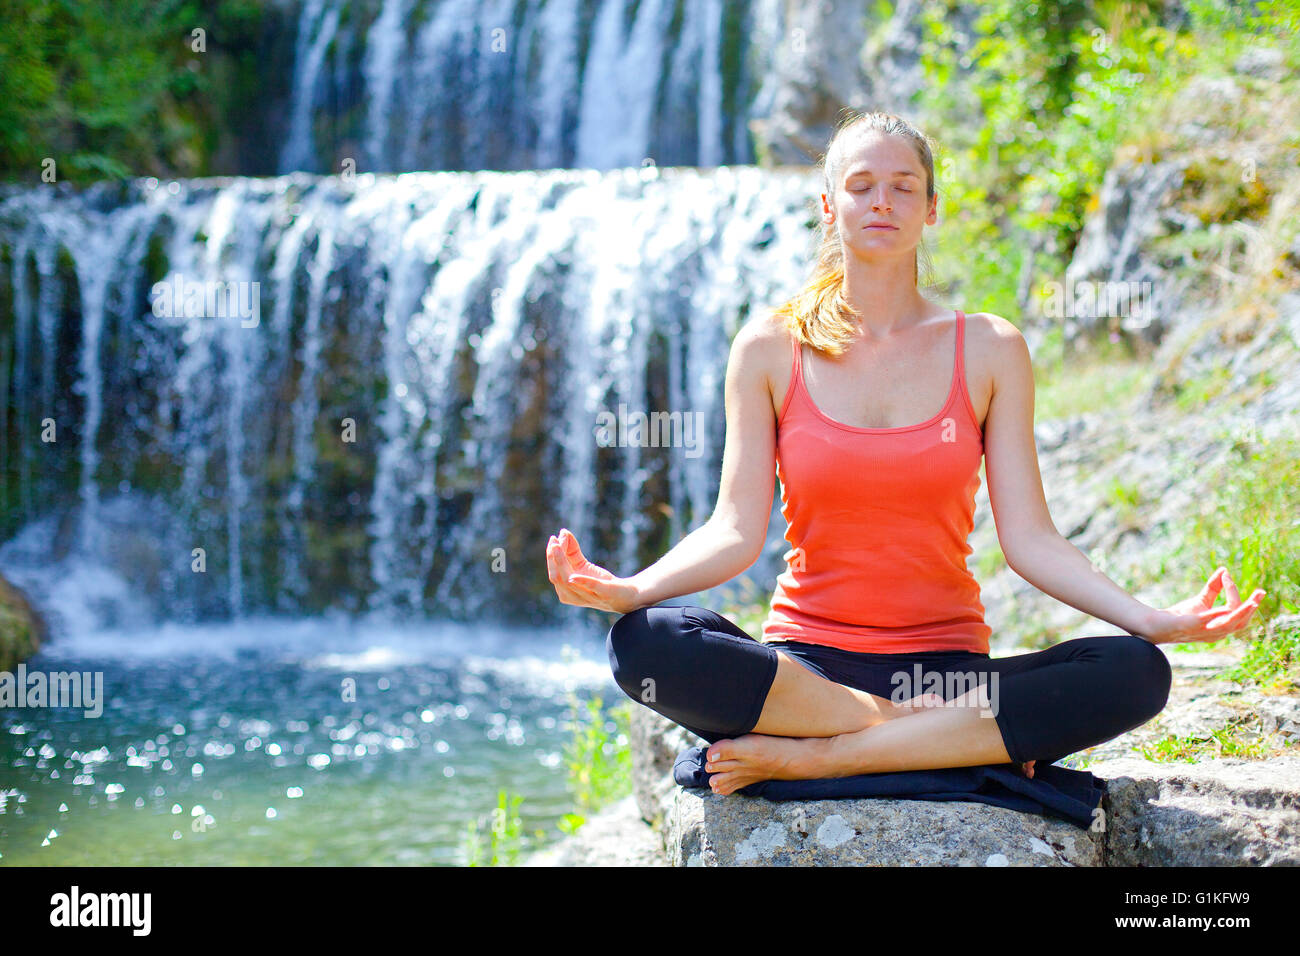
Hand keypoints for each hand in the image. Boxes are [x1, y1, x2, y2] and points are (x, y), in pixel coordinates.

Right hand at [545, 528, 642, 613]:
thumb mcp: (584, 565)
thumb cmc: (601, 581)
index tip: (553, 538)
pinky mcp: (605, 593)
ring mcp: (589, 596)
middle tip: (554, 542)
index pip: (554, 574)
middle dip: (554, 559)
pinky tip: (574, 576)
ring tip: (559, 546)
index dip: (551, 557)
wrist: (625, 596)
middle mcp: (574, 597)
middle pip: (557, 578)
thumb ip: (572, 551)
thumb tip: (563, 533)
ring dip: (562, 563)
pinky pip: (591, 587)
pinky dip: (582, 581)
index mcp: (566, 591)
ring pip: (568, 582)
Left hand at [1141, 567, 1265, 645]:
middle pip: (1241, 622)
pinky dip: (1217, 615)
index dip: (1238, 596)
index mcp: (1221, 627)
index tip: (1228, 576)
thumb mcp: (1202, 600)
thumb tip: (1224, 570)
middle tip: (1261, 593)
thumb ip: (1214, 587)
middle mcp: (1216, 633)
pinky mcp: (1190, 626)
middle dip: (1252, 607)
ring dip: (1242, 612)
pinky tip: (1225, 608)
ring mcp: (1204, 631)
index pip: (1239, 615)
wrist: (1157, 625)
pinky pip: (1207, 622)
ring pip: (1230, 624)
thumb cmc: (1181, 615)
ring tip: (1252, 602)